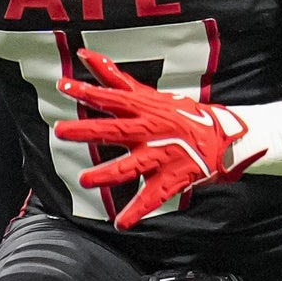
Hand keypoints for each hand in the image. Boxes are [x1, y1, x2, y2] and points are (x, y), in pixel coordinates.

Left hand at [54, 49, 261, 229]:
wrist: (220, 137)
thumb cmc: (178, 115)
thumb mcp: (148, 94)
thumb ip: (115, 78)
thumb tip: (86, 56)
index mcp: (144, 110)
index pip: (111, 98)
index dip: (87, 93)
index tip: (63, 87)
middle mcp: (150, 132)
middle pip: (115, 131)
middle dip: (87, 131)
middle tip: (61, 131)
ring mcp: (160, 157)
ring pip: (130, 166)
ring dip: (107, 174)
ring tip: (85, 180)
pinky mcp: (170, 179)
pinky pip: (151, 197)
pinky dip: (136, 212)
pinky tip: (121, 223)